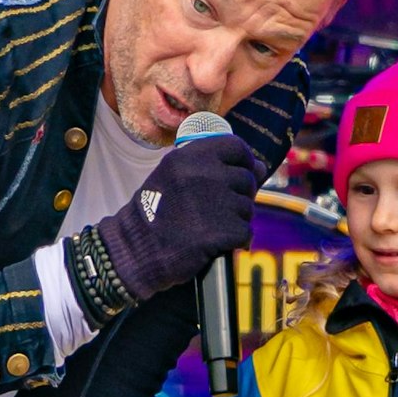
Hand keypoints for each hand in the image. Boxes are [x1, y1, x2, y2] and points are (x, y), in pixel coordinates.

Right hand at [96, 133, 265, 301]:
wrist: (136, 249)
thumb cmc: (158, 212)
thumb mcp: (176, 176)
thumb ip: (214, 167)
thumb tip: (262, 168)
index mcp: (190, 156)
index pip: (236, 147)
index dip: (243, 162)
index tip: (238, 176)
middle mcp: (204, 174)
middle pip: (246, 180)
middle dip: (238, 197)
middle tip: (215, 212)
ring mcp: (214, 202)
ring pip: (248, 208)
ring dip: (236, 220)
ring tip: (209, 228)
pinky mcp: (221, 231)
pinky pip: (245, 232)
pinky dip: (236, 241)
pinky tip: (217, 244)